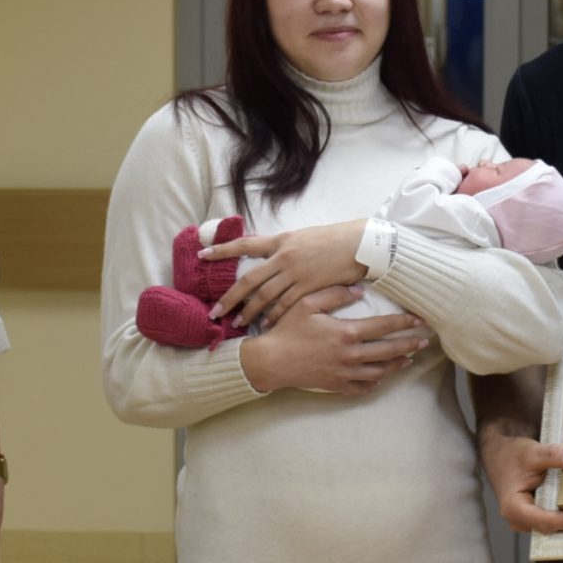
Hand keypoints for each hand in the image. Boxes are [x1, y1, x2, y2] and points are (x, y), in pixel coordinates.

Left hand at [209, 220, 368, 327]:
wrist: (360, 244)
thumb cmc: (334, 239)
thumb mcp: (303, 237)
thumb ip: (283, 247)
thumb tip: (269, 257)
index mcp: (281, 241)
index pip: (245, 244)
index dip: (222, 249)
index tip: (202, 255)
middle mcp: (284, 257)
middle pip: (249, 280)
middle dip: (230, 297)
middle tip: (215, 311)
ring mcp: (296, 274)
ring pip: (265, 297)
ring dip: (250, 312)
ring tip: (238, 325)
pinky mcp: (309, 288)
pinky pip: (286, 306)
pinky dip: (274, 317)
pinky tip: (266, 326)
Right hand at [239, 286, 426, 396]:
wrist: (271, 361)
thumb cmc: (288, 329)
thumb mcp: (308, 303)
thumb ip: (335, 294)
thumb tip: (359, 290)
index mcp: (347, 332)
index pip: (384, 326)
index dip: (404, 323)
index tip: (419, 321)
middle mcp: (351, 355)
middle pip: (389, 350)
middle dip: (409, 345)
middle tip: (424, 341)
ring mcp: (345, 373)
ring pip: (380, 371)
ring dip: (397, 364)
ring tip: (408, 358)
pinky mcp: (337, 385)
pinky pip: (362, 388)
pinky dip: (375, 383)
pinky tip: (381, 377)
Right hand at [480, 425, 562, 534]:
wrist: (500, 455)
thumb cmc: (511, 456)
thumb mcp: (532, 451)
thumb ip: (553, 455)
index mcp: (514, 508)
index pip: (545, 522)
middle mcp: (518, 519)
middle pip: (550, 528)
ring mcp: (526, 520)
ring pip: (552, 526)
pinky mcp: (533, 516)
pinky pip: (551, 520)